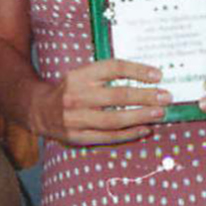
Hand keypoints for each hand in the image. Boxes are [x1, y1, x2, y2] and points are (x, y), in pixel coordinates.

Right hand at [31, 59, 169, 146]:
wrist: (39, 110)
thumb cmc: (70, 89)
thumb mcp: (82, 74)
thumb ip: (107, 74)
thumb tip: (145, 76)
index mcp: (79, 75)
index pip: (113, 68)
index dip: (137, 70)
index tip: (158, 75)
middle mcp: (77, 96)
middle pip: (117, 95)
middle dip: (145, 96)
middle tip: (166, 96)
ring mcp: (76, 118)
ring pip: (114, 119)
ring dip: (140, 116)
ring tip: (159, 113)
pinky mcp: (77, 137)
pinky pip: (108, 136)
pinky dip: (129, 134)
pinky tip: (145, 129)